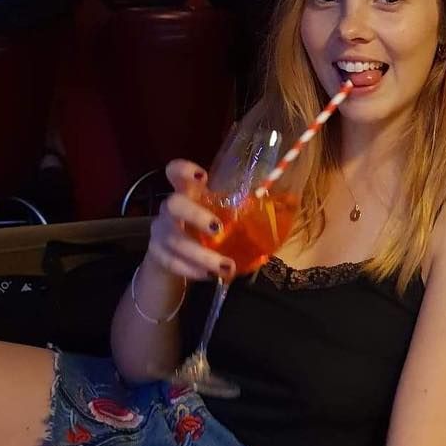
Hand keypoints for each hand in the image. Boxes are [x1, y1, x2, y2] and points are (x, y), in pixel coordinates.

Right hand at [144, 159, 236, 281]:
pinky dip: (193, 270)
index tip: (202, 176)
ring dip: (202, 255)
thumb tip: (287, 203)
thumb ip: (243, 209)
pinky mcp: (157, 255)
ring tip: (226, 266)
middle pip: (173, 204)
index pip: (175, 171)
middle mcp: (169, 209)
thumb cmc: (201, 229)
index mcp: (187, 192)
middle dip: (195, 216)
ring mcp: (160, 232)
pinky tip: (210, 275)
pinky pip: (173, 263)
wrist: (170, 257)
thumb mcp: (218, 214)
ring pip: (175, 240)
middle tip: (218, 228)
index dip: (184, 170)